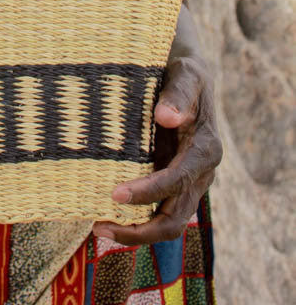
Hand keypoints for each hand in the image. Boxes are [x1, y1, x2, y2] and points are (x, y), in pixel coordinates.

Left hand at [93, 7, 222, 244]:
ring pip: (168, 222)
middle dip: (141, 230)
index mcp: (206, 149)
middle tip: (100, 227)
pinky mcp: (172, 182)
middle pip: (176, 217)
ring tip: (98, 229)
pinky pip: (157, 210)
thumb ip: (178, 94)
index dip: (149, 191)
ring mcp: (187, 181)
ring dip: (136, 232)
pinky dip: (134, 219)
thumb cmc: (183, 72)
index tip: (115, 194)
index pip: (178, 181)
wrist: (187, 77)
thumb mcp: (184, 73)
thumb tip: (166, 117)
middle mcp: (200, 172)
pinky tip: (104, 216)